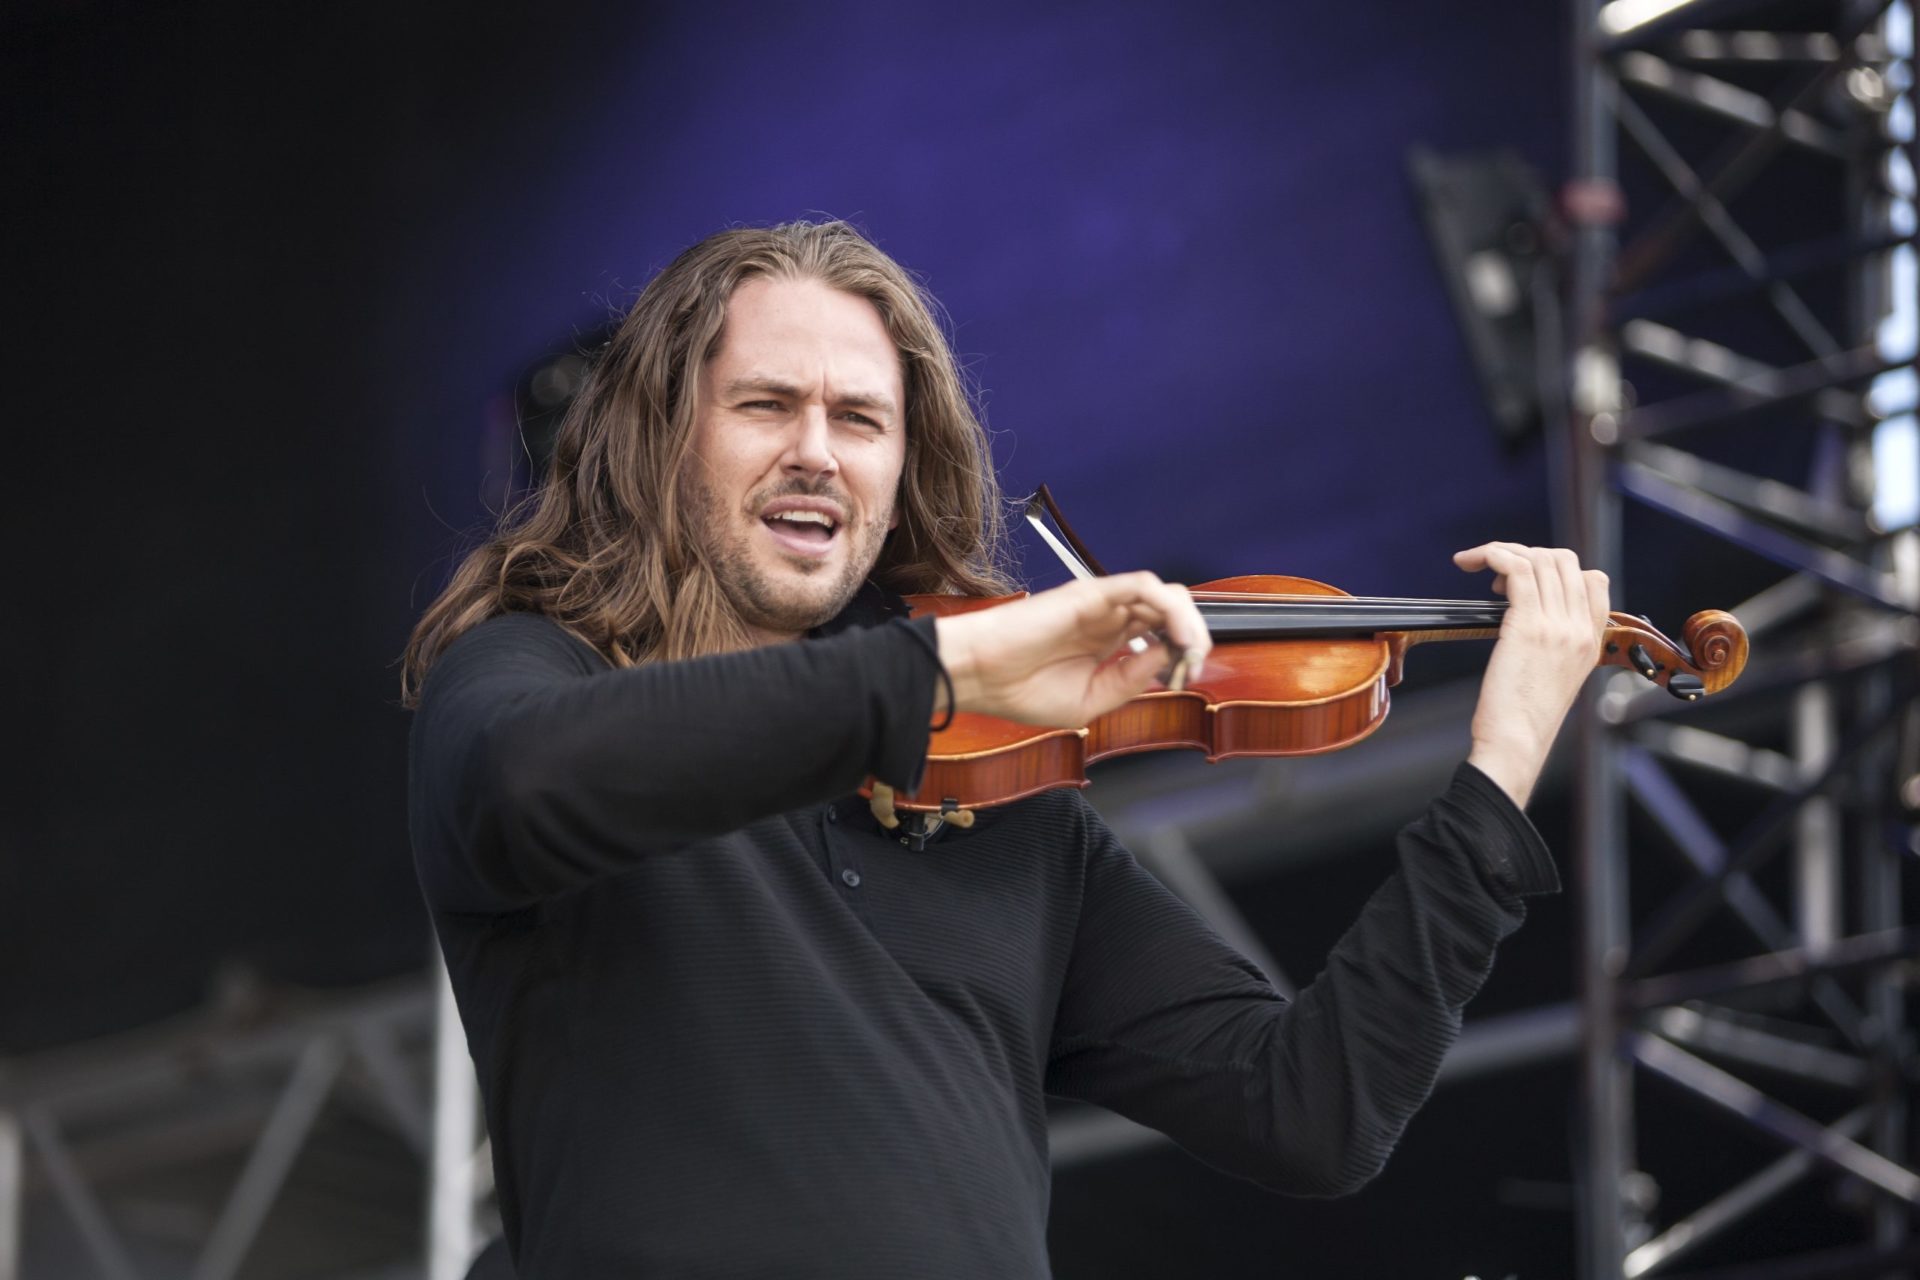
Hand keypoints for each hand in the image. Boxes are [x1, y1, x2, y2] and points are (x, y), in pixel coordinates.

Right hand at [933, 572, 1211, 727]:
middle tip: (1195, 665)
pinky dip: (1169, 607)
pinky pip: (1143, 586)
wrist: (980, 677)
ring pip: (1163, 595)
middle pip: (1169, 611)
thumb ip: (1130, 680)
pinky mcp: (1092, 593)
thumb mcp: (1091, 701)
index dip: (1184, 654)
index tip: (1188, 678)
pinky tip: (1177, 635)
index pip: (1162, 635)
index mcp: (1109, 644)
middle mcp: (1109, 620)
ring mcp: (1102, 604)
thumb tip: (1169, 657)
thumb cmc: (1020, 690)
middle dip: (1195, 637)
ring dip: (1188, 621)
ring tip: (1193, 651)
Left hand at [1452, 543, 1610, 807]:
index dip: (1556, 569)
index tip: (1523, 584)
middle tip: (1497, 577)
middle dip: (1527, 554)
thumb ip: (1554, 643)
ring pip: (1538, 559)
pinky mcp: (1526, 626)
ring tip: (1481, 570)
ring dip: (1503, 552)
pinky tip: (1470, 563)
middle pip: (1564, 560)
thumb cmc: (1523, 718)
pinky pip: (1515, 568)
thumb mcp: (1555, 677)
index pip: (1593, 579)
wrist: (1516, 744)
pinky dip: (1491, 554)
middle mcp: (1580, 628)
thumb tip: (1528, 612)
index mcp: (1592, 641)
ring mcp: (1557, 626)